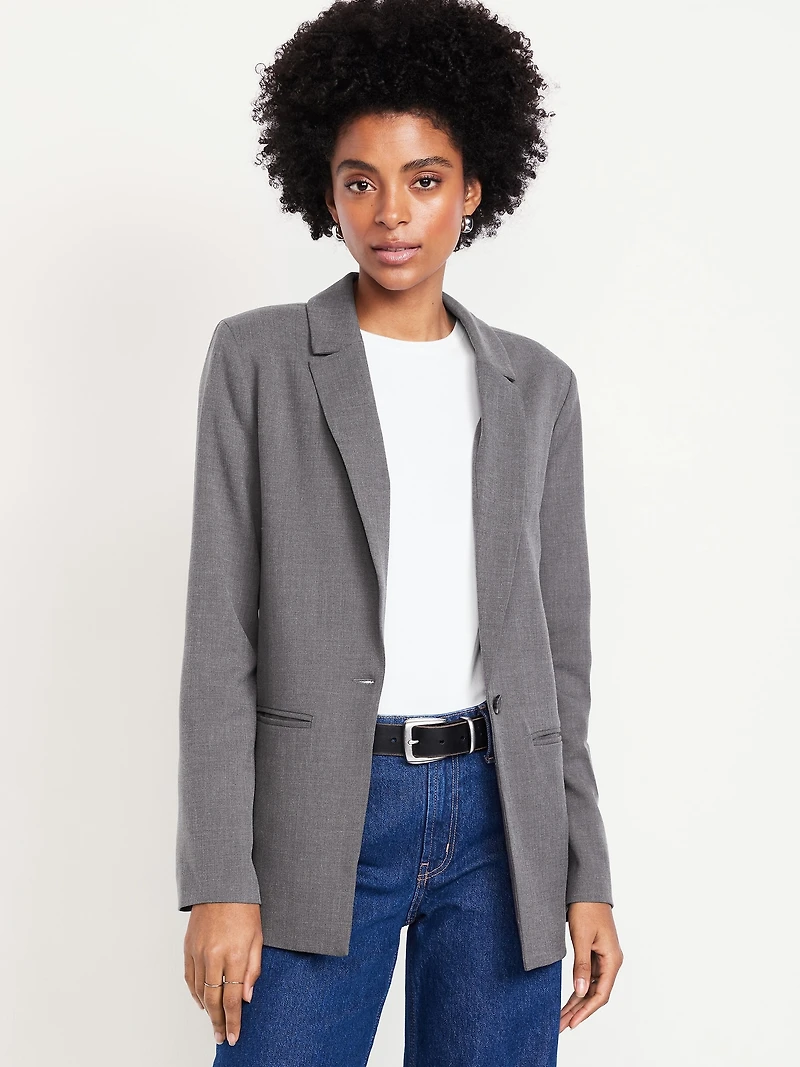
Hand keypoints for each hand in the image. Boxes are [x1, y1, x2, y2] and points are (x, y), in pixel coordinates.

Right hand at [183, 903, 262, 1046]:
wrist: (220, 883)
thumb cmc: (244, 907)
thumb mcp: (258, 936)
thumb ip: (253, 969)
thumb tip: (246, 998)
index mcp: (236, 953)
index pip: (232, 998)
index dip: (233, 1021)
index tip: (234, 1036)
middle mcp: (214, 955)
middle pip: (214, 999)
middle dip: (218, 1022)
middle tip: (221, 1037)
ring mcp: (198, 952)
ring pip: (200, 991)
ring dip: (207, 1010)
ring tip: (214, 1023)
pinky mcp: (188, 947)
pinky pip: (189, 978)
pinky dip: (195, 993)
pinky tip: (202, 1001)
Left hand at [560, 902, 622, 1031]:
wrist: (587, 888)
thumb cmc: (586, 908)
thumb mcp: (581, 938)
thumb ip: (581, 966)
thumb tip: (580, 992)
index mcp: (612, 959)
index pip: (601, 994)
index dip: (586, 1011)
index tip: (572, 1023)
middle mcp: (610, 961)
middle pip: (596, 994)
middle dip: (579, 1011)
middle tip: (561, 1025)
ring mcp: (603, 957)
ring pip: (591, 987)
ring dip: (577, 1002)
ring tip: (561, 1017)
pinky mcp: (595, 952)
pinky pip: (587, 976)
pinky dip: (578, 988)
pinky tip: (569, 999)